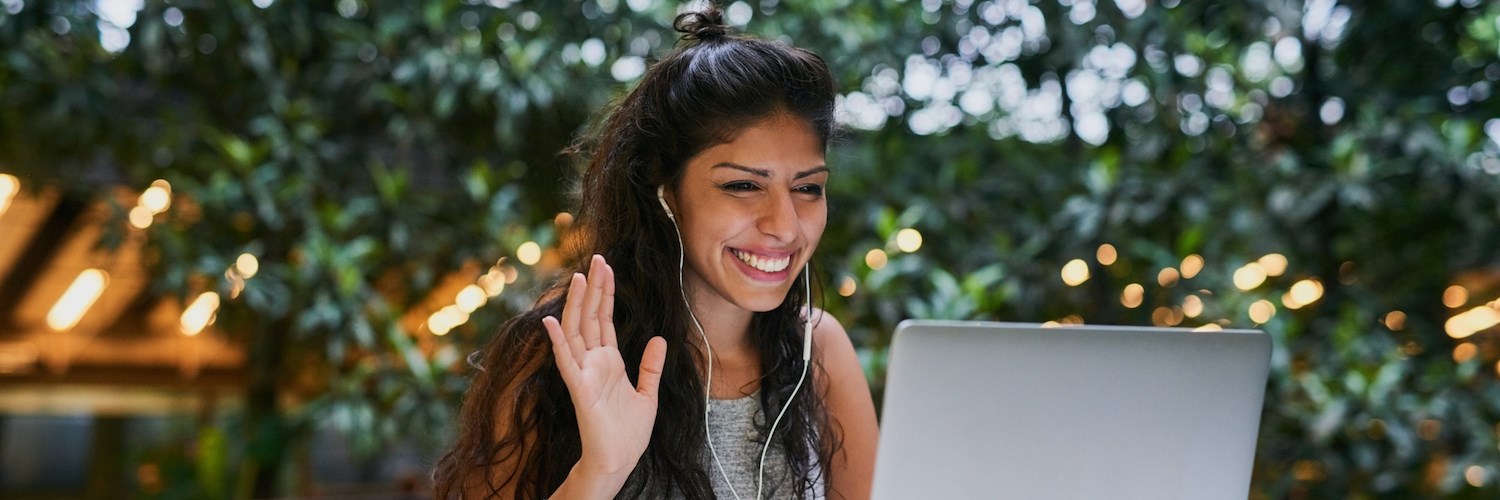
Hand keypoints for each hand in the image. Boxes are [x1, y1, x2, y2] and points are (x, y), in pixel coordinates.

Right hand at [543, 254, 667, 479]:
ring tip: (580, 278)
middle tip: (597, 258)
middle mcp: (594, 363)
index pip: (605, 319)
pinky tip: (553, 321)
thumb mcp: (648, 394)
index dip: (606, 292)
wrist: (618, 460)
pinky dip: (558, 342)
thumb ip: (651, 366)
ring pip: (577, 332)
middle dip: (594, 288)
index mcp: (610, 361)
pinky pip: (566, 362)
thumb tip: (660, 338)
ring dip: (577, 305)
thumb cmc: (628, 433)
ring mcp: (584, 374)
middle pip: (591, 317)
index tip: (606, 266)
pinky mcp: (580, 390)